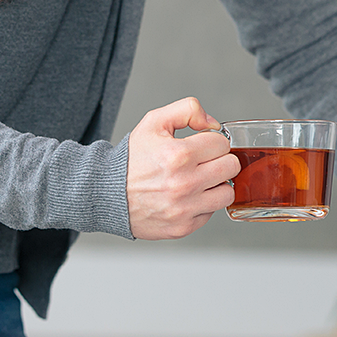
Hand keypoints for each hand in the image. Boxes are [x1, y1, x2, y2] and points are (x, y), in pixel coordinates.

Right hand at [125, 97, 239, 239]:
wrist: (105, 193)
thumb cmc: (131, 160)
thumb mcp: (154, 123)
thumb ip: (187, 110)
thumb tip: (213, 124)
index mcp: (179, 155)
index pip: (222, 143)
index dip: (212, 141)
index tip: (201, 146)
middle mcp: (184, 184)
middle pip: (231, 167)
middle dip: (220, 160)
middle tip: (204, 162)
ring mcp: (185, 208)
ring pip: (227, 192)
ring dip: (217, 185)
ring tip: (199, 180)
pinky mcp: (183, 227)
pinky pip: (211, 213)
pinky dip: (203, 204)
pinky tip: (186, 197)